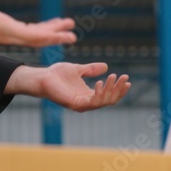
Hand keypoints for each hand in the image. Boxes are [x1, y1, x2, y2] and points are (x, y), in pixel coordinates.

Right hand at [0, 0, 76, 46]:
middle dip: (54, 38)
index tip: (60, 35)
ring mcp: (10, 34)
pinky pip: (31, 31)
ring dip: (53, 32)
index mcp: (2, 28)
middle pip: (36, 39)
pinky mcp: (10, 30)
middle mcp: (9, 34)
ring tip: (70, 27)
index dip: (45, 36)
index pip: (28, 35)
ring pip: (36, 36)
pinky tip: (55, 23)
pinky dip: (44, 28)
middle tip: (73, 36)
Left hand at [7, 62, 130, 110]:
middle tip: (125, 77)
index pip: (109, 95)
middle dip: (118, 89)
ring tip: (114, 77)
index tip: (127, 79)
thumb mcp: (78, 69)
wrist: (42, 77)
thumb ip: (91, 69)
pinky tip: (101, 82)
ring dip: (111, 90)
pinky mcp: (74, 104)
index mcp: (88, 95)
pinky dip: (98, 93)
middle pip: (109, 100)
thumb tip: (106, 66)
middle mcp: (86, 102)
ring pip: (102, 102)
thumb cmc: (57, 74)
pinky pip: (91, 102)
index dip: (119, 89)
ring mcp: (81, 104)